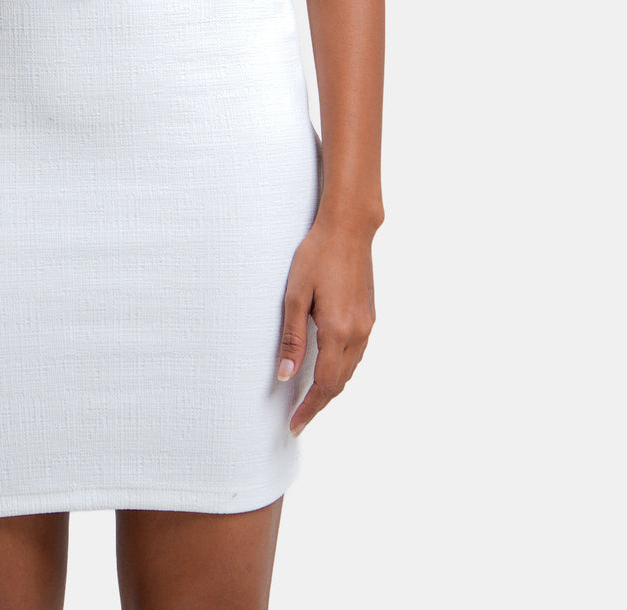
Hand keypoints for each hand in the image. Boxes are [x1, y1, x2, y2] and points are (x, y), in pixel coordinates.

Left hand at [276, 210, 377, 436]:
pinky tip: (329, 367)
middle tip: (299, 418)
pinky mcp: (369, 315)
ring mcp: (367, 325)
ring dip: (332, 388)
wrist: (348, 229)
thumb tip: (285, 375)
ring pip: (350, 370)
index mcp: (338, 331)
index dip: (310, 408)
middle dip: (320, 404)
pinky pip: (357, 354)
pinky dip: (342, 369)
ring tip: (310, 399)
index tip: (295, 424)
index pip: (325, 385)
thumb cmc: (317, 256)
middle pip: (340, 383)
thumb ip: (292, 338)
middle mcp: (358, 333)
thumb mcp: (295, 295)